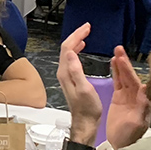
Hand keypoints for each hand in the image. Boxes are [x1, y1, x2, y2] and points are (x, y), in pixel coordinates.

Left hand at [56, 24, 103, 139]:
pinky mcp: (70, 79)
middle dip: (76, 35)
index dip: (76, 35)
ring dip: (76, 41)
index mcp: (65, 73)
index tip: (87, 27)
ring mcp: (65, 76)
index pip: (67, 48)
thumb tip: (70, 52)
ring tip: (86, 34)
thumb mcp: (84, 88)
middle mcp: (63, 72)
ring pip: (68, 53)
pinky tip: (82, 48)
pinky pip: (71, 59)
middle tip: (88, 27)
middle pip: (66, 48)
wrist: (85, 122)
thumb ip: (76, 71)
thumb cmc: (87, 108)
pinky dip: (77, 50)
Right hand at [107, 46, 150, 148]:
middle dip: (124, 63)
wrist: (121, 145)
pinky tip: (113, 62)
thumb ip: (143, 107)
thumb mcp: (137, 123)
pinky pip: (118, 82)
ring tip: (116, 51)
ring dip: (120, 64)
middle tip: (118, 49)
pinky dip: (116, 73)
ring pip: (124, 77)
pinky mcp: (119, 98)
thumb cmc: (130, 136)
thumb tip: (146, 89)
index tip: (123, 59)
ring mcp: (128, 96)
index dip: (129, 70)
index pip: (135, 82)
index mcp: (142, 100)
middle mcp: (137, 95)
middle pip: (130, 76)